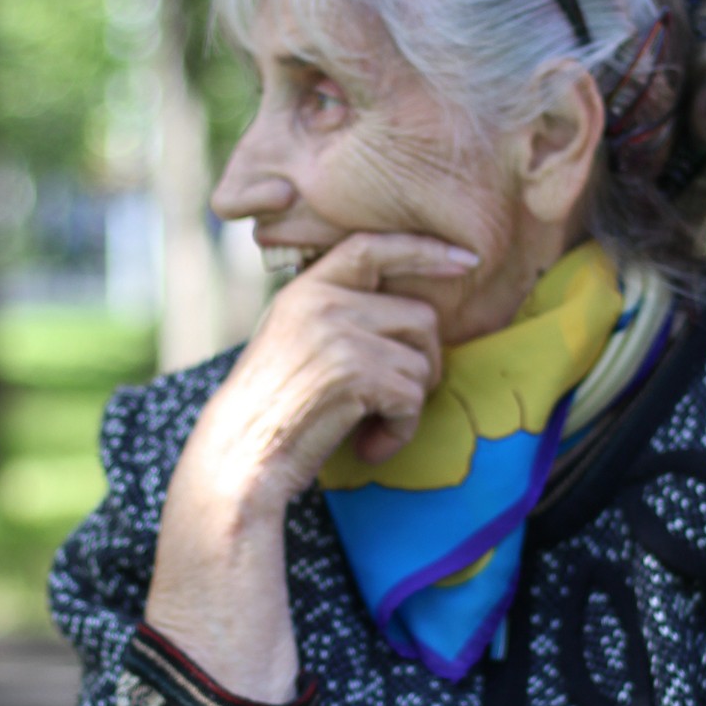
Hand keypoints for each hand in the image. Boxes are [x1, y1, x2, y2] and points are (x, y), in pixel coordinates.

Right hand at [182, 231, 475, 513]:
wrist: (239, 456)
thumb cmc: (272, 411)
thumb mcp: (294, 341)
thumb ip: (339, 315)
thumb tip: (416, 315)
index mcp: (306, 289)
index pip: (372, 248)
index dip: (423, 250)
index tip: (466, 262)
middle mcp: (323, 302)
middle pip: (420, 317)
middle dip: (421, 364)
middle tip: (392, 400)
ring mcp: (339, 334)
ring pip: (422, 361)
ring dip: (409, 403)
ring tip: (370, 425)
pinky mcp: (355, 372)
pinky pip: (413, 398)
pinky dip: (401, 431)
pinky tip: (370, 446)